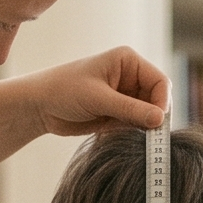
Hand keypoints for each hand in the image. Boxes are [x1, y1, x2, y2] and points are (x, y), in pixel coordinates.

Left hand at [17, 48, 169, 137]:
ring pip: (148, 115)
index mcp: (128, 61)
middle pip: (158, 99)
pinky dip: (136, 134)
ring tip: (138, 141)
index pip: (160, 81)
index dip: (163, 102)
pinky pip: (136, 125)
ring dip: (146, 128)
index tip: (158, 123)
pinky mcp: (118, 114)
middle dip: (156, 118)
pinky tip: (128, 140)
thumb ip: (130, 109)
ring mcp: (125, 96)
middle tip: (153, 139)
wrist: (40, 106)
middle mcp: (130, 77)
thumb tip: (160, 119)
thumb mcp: (98, 99)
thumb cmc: (64, 91)